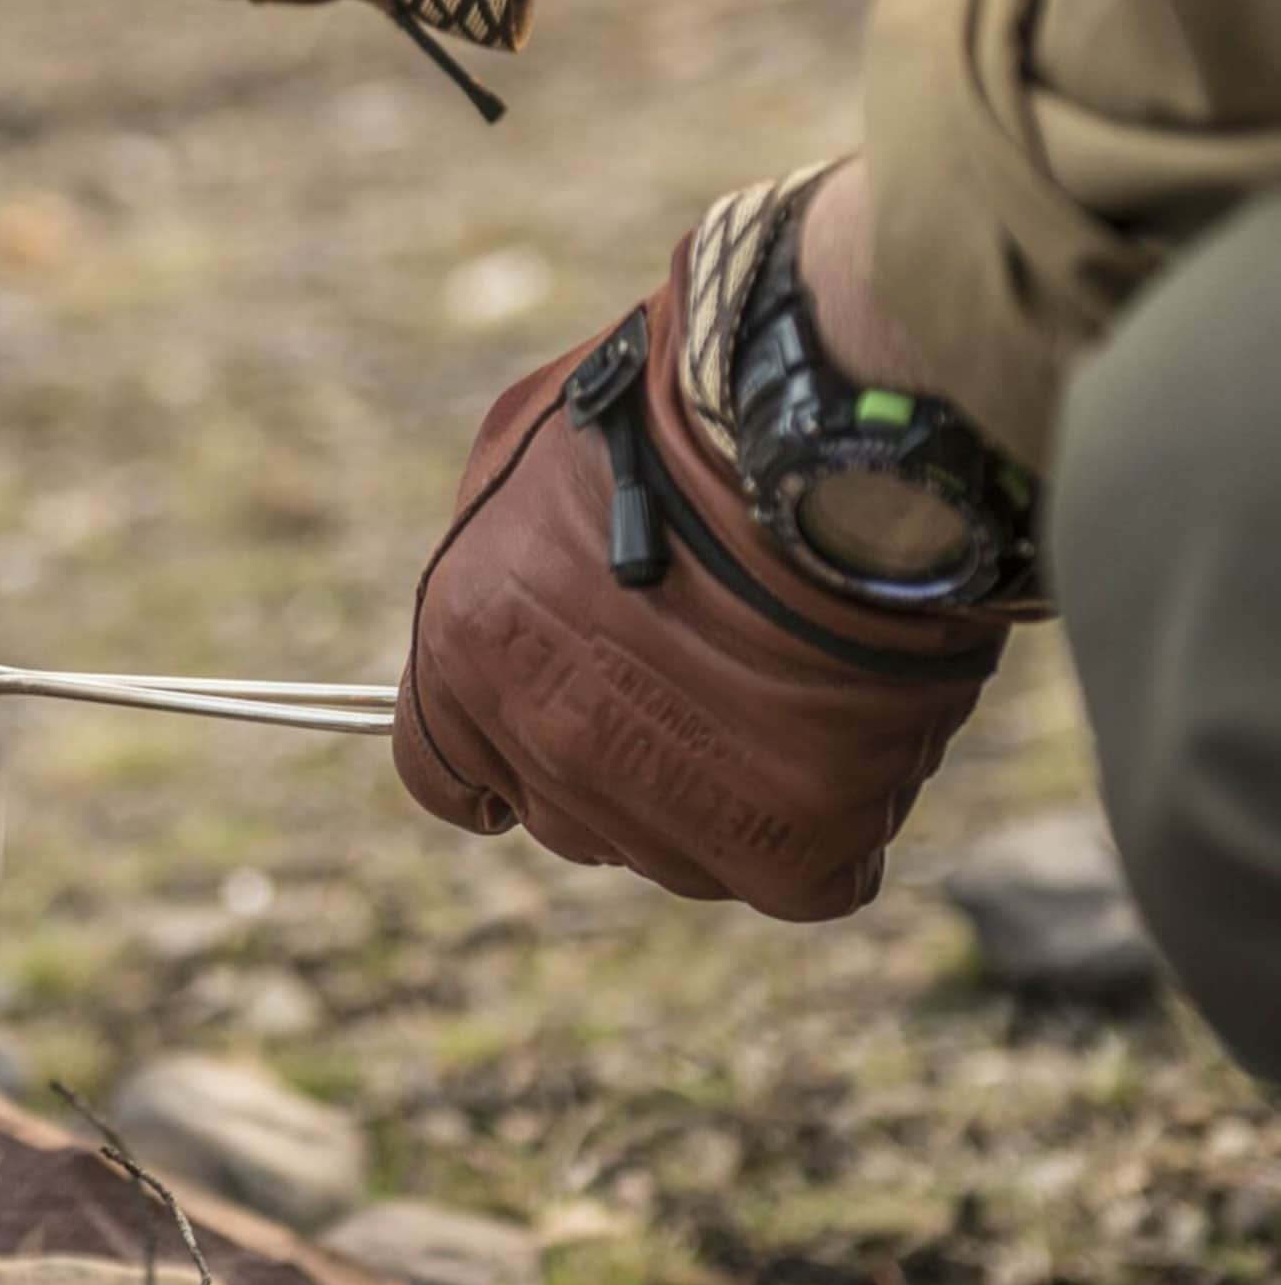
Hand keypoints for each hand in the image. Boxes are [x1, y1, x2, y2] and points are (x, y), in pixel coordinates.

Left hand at [393, 232, 1005, 919]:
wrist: (835, 429)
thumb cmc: (682, 407)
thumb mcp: (521, 450)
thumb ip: (490, 562)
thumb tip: (502, 611)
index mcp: (471, 649)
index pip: (441, 770)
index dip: (496, 747)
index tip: (544, 722)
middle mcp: (553, 743)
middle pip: (565, 813)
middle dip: (612, 759)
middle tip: (688, 681)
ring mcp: (672, 805)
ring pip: (680, 851)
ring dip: (717, 791)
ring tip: (781, 687)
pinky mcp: (794, 845)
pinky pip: (798, 877)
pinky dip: (823, 826)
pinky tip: (843, 743)